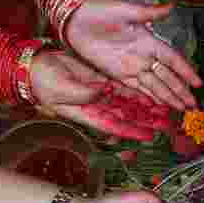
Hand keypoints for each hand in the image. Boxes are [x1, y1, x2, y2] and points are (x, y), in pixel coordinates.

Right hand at [30, 52, 165, 140]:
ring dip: (147, 109)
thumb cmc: (44, 82)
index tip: (149, 136)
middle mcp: (98, 107)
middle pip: (128, 117)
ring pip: (129, 104)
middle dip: (147, 121)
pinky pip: (124, 89)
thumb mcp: (63, 89)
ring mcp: (101, 95)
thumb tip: (105, 92)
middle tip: (167, 124)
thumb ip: (85, 93)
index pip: (115, 125)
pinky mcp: (103, 82)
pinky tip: (152, 96)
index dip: (133, 132)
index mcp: (88, 114)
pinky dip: (138, 93)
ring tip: (165, 111)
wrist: (37, 67)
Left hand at [65, 0, 200, 110]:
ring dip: (168, 97)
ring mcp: (131, 65)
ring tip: (182, 109)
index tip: (198, 83)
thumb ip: (148, 12)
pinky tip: (160, 104)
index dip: (185, 71)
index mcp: (148, 40)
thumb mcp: (125, 10)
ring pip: (154, 84)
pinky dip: (149, 96)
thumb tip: (171, 7)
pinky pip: (137, 87)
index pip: (172, 59)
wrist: (75, 17)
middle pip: (166, 76)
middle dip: (180, 90)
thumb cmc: (100, 10)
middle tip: (194, 105)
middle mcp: (143, 55)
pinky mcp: (117, 73)